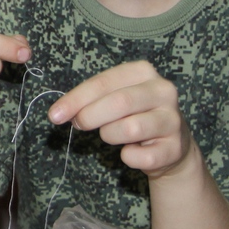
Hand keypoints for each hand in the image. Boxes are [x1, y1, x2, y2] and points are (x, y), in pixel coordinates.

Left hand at [47, 60, 189, 177]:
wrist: (171, 145)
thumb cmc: (134, 115)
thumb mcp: (114, 98)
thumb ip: (90, 100)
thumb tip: (60, 112)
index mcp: (143, 71)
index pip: (103, 82)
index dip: (76, 99)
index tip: (54, 115)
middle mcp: (163, 91)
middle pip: (119, 102)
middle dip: (90, 116)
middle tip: (78, 125)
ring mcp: (172, 120)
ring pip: (129, 129)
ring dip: (109, 135)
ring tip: (112, 134)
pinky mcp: (174, 148)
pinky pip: (138, 157)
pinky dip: (127, 157)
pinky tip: (131, 151)